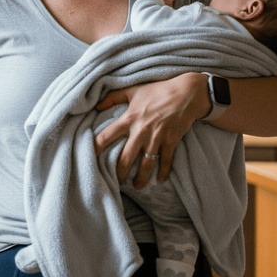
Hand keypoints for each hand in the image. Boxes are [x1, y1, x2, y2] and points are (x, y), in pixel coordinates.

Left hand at [93, 72, 208, 187]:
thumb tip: (96, 105)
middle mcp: (141, 131)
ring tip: (136, 186)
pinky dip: (163, 173)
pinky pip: (166, 161)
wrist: (187, 93)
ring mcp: (157, 138)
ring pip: (146, 165)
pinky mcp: (171, 142)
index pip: (107, 136)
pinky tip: (159, 180)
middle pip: (126, 158)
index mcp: (129, 118)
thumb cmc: (158, 90)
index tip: (89, 158)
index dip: (96, 147)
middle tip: (116, 181)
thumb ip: (113, 97)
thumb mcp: (133, 90)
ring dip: (141, 178)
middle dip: (119, 173)